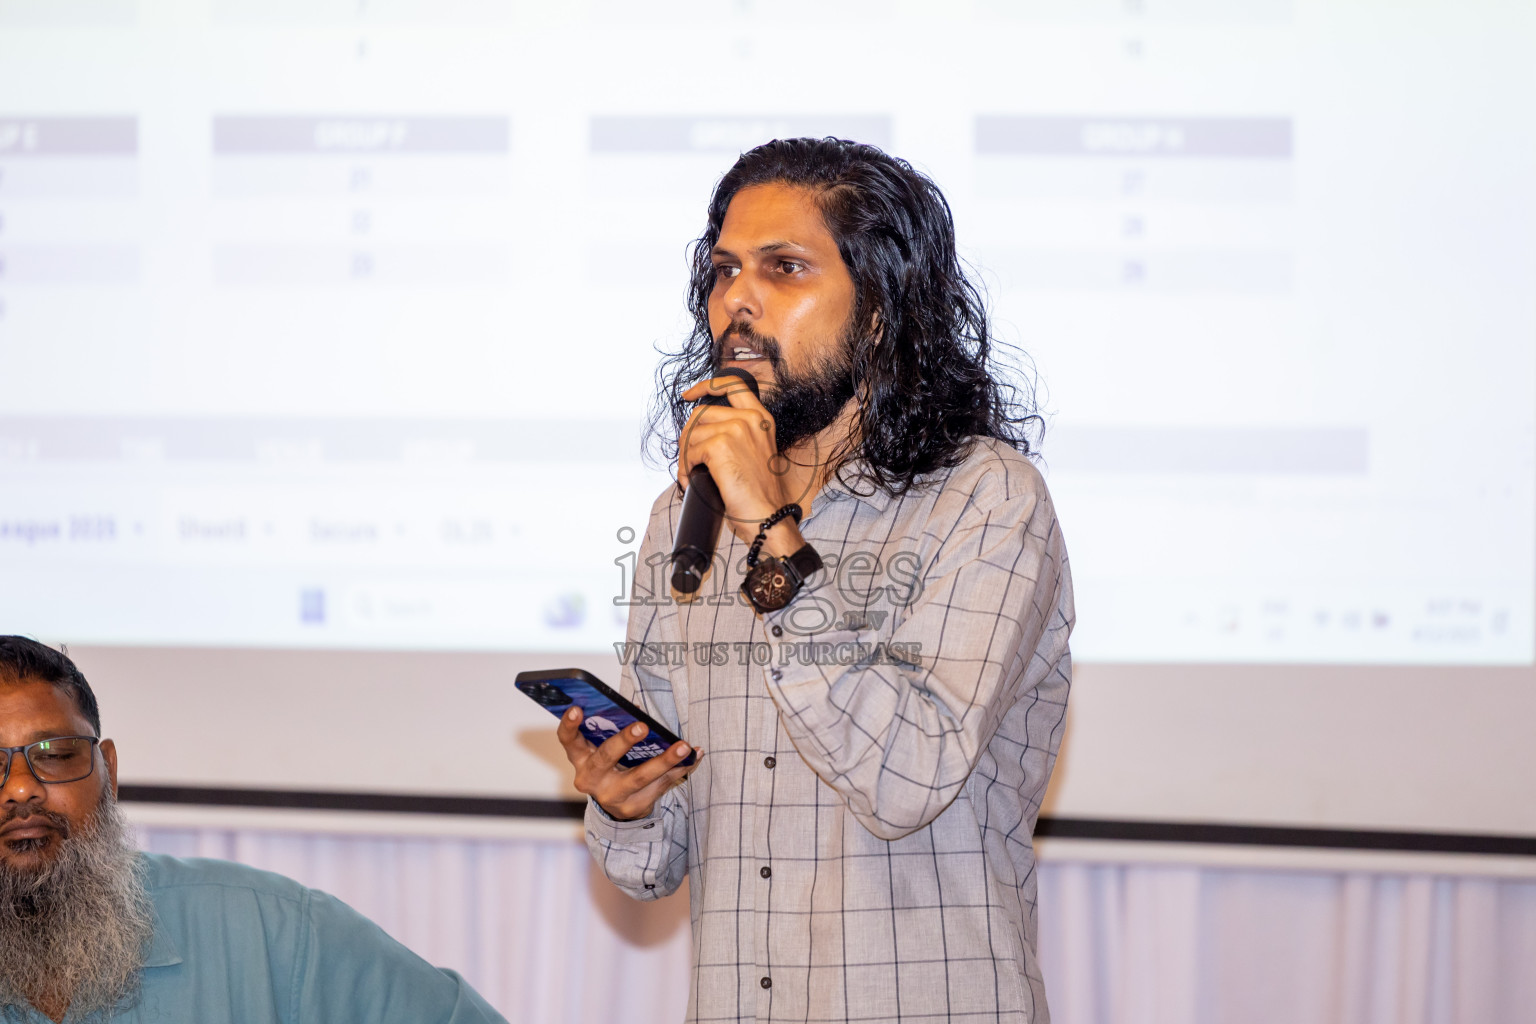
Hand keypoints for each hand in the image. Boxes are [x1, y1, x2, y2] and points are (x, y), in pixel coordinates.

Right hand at [556, 707, 697, 820]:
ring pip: (640, 776)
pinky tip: (693, 757)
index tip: (577, 709)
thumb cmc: (610, 765)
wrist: (615, 807)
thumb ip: (613, 729)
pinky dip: (679, 770)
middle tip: (643, 726)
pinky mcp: (633, 807)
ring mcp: (611, 795)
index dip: (570, 725)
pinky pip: (660, 786)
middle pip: (606, 757)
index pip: (569, 740)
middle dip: (624, 740)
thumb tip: (636, 707)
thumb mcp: (602, 749)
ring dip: (665, 760)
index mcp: (580, 758)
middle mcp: (591, 778)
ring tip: (684, 746)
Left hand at [679, 374, 806, 553]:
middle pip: (701, 413)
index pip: (732, 384)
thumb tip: (700, 432)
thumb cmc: (760, 494)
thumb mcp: (754, 454)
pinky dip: (685, 469)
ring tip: (692, 476)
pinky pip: (689, 451)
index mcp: (761, 418)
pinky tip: (692, 482)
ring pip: (691, 433)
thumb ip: (736, 435)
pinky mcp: (720, 445)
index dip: (706, 386)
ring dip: (685, 457)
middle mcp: (750, 419)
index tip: (689, 395)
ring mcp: (736, 429)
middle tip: (688, 459)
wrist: (768, 516)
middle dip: (687, 437)